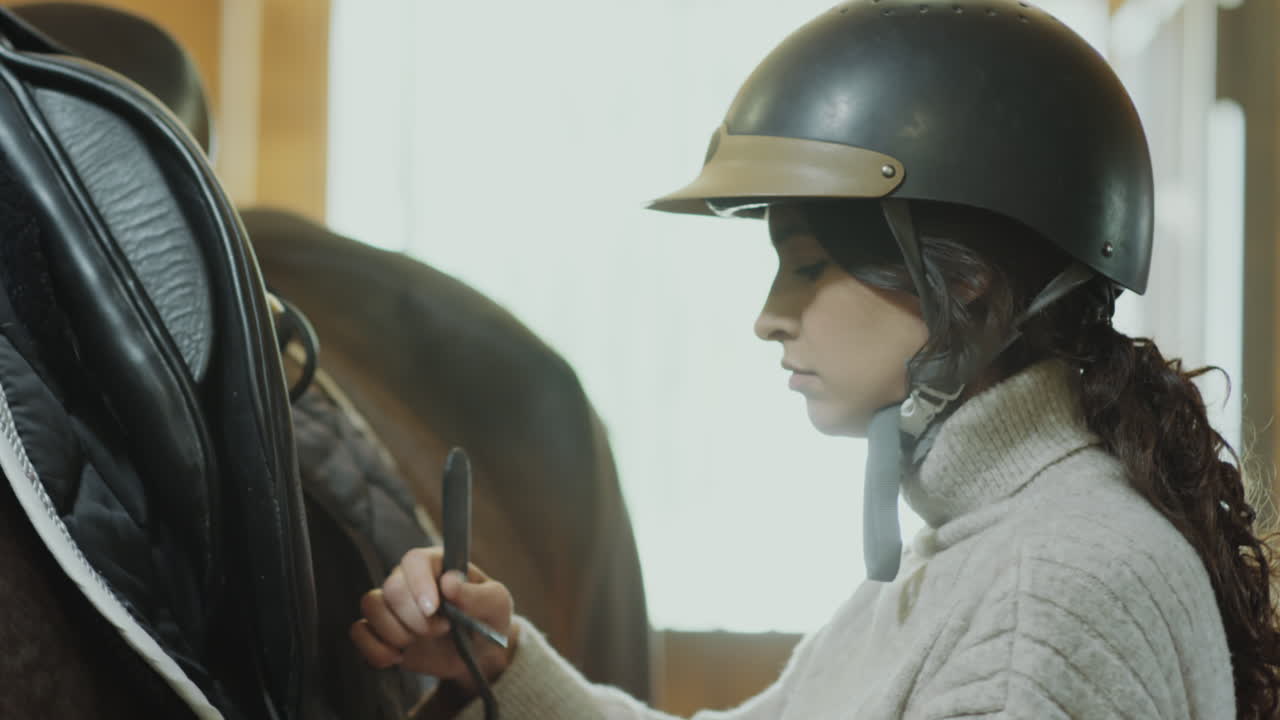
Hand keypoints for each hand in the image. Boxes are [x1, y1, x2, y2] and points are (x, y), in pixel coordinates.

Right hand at [350, 547, 517, 691]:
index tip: (434, 609)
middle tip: (440, 630)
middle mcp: (409, 579)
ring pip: (371, 606)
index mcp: (437, 564)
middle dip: (415, 618)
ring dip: (395, 632)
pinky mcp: (381, 631)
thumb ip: (477, 594)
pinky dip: (374, 649)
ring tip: (420, 642)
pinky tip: (398, 658)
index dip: (419, 583)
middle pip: (392, 588)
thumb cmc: (488, 619)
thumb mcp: (496, 604)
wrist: (478, 654)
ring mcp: (393, 605)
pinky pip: (359, 632)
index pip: (414, 560)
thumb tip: (449, 582)